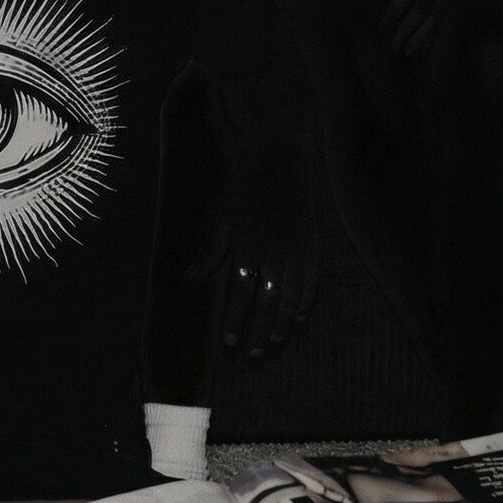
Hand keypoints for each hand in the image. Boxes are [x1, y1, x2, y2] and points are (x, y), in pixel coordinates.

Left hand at [206, 152, 318, 360]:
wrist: (279, 147)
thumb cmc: (244, 178)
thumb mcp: (223, 212)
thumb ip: (212, 249)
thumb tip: (189, 279)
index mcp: (246, 242)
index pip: (241, 293)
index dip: (236, 320)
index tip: (229, 343)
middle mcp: (272, 249)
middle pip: (267, 301)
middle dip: (259, 332)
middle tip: (253, 355)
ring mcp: (295, 246)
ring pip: (291, 296)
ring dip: (282, 323)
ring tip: (273, 343)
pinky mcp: (312, 241)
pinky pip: (312, 280)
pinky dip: (306, 302)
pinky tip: (298, 319)